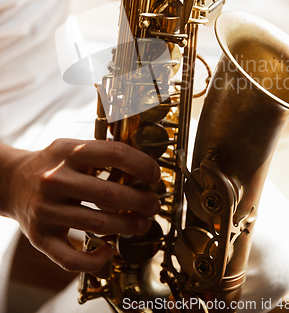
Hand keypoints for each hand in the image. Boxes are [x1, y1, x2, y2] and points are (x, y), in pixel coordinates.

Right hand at [8, 139, 160, 272]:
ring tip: (141, 223)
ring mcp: (46, 210)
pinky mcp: (39, 237)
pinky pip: (71, 258)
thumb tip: (144, 162)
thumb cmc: (52, 165)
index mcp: (68, 152)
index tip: (155, 176)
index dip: (142, 165)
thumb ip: (102, 151)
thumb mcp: (72, 147)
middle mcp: (55, 179)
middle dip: (141, 202)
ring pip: (98, 225)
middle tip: (153, 204)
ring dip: (128, 227)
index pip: (115, 154)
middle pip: (110, 195)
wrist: (12, 182)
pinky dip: (95, 260)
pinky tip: (108, 250)